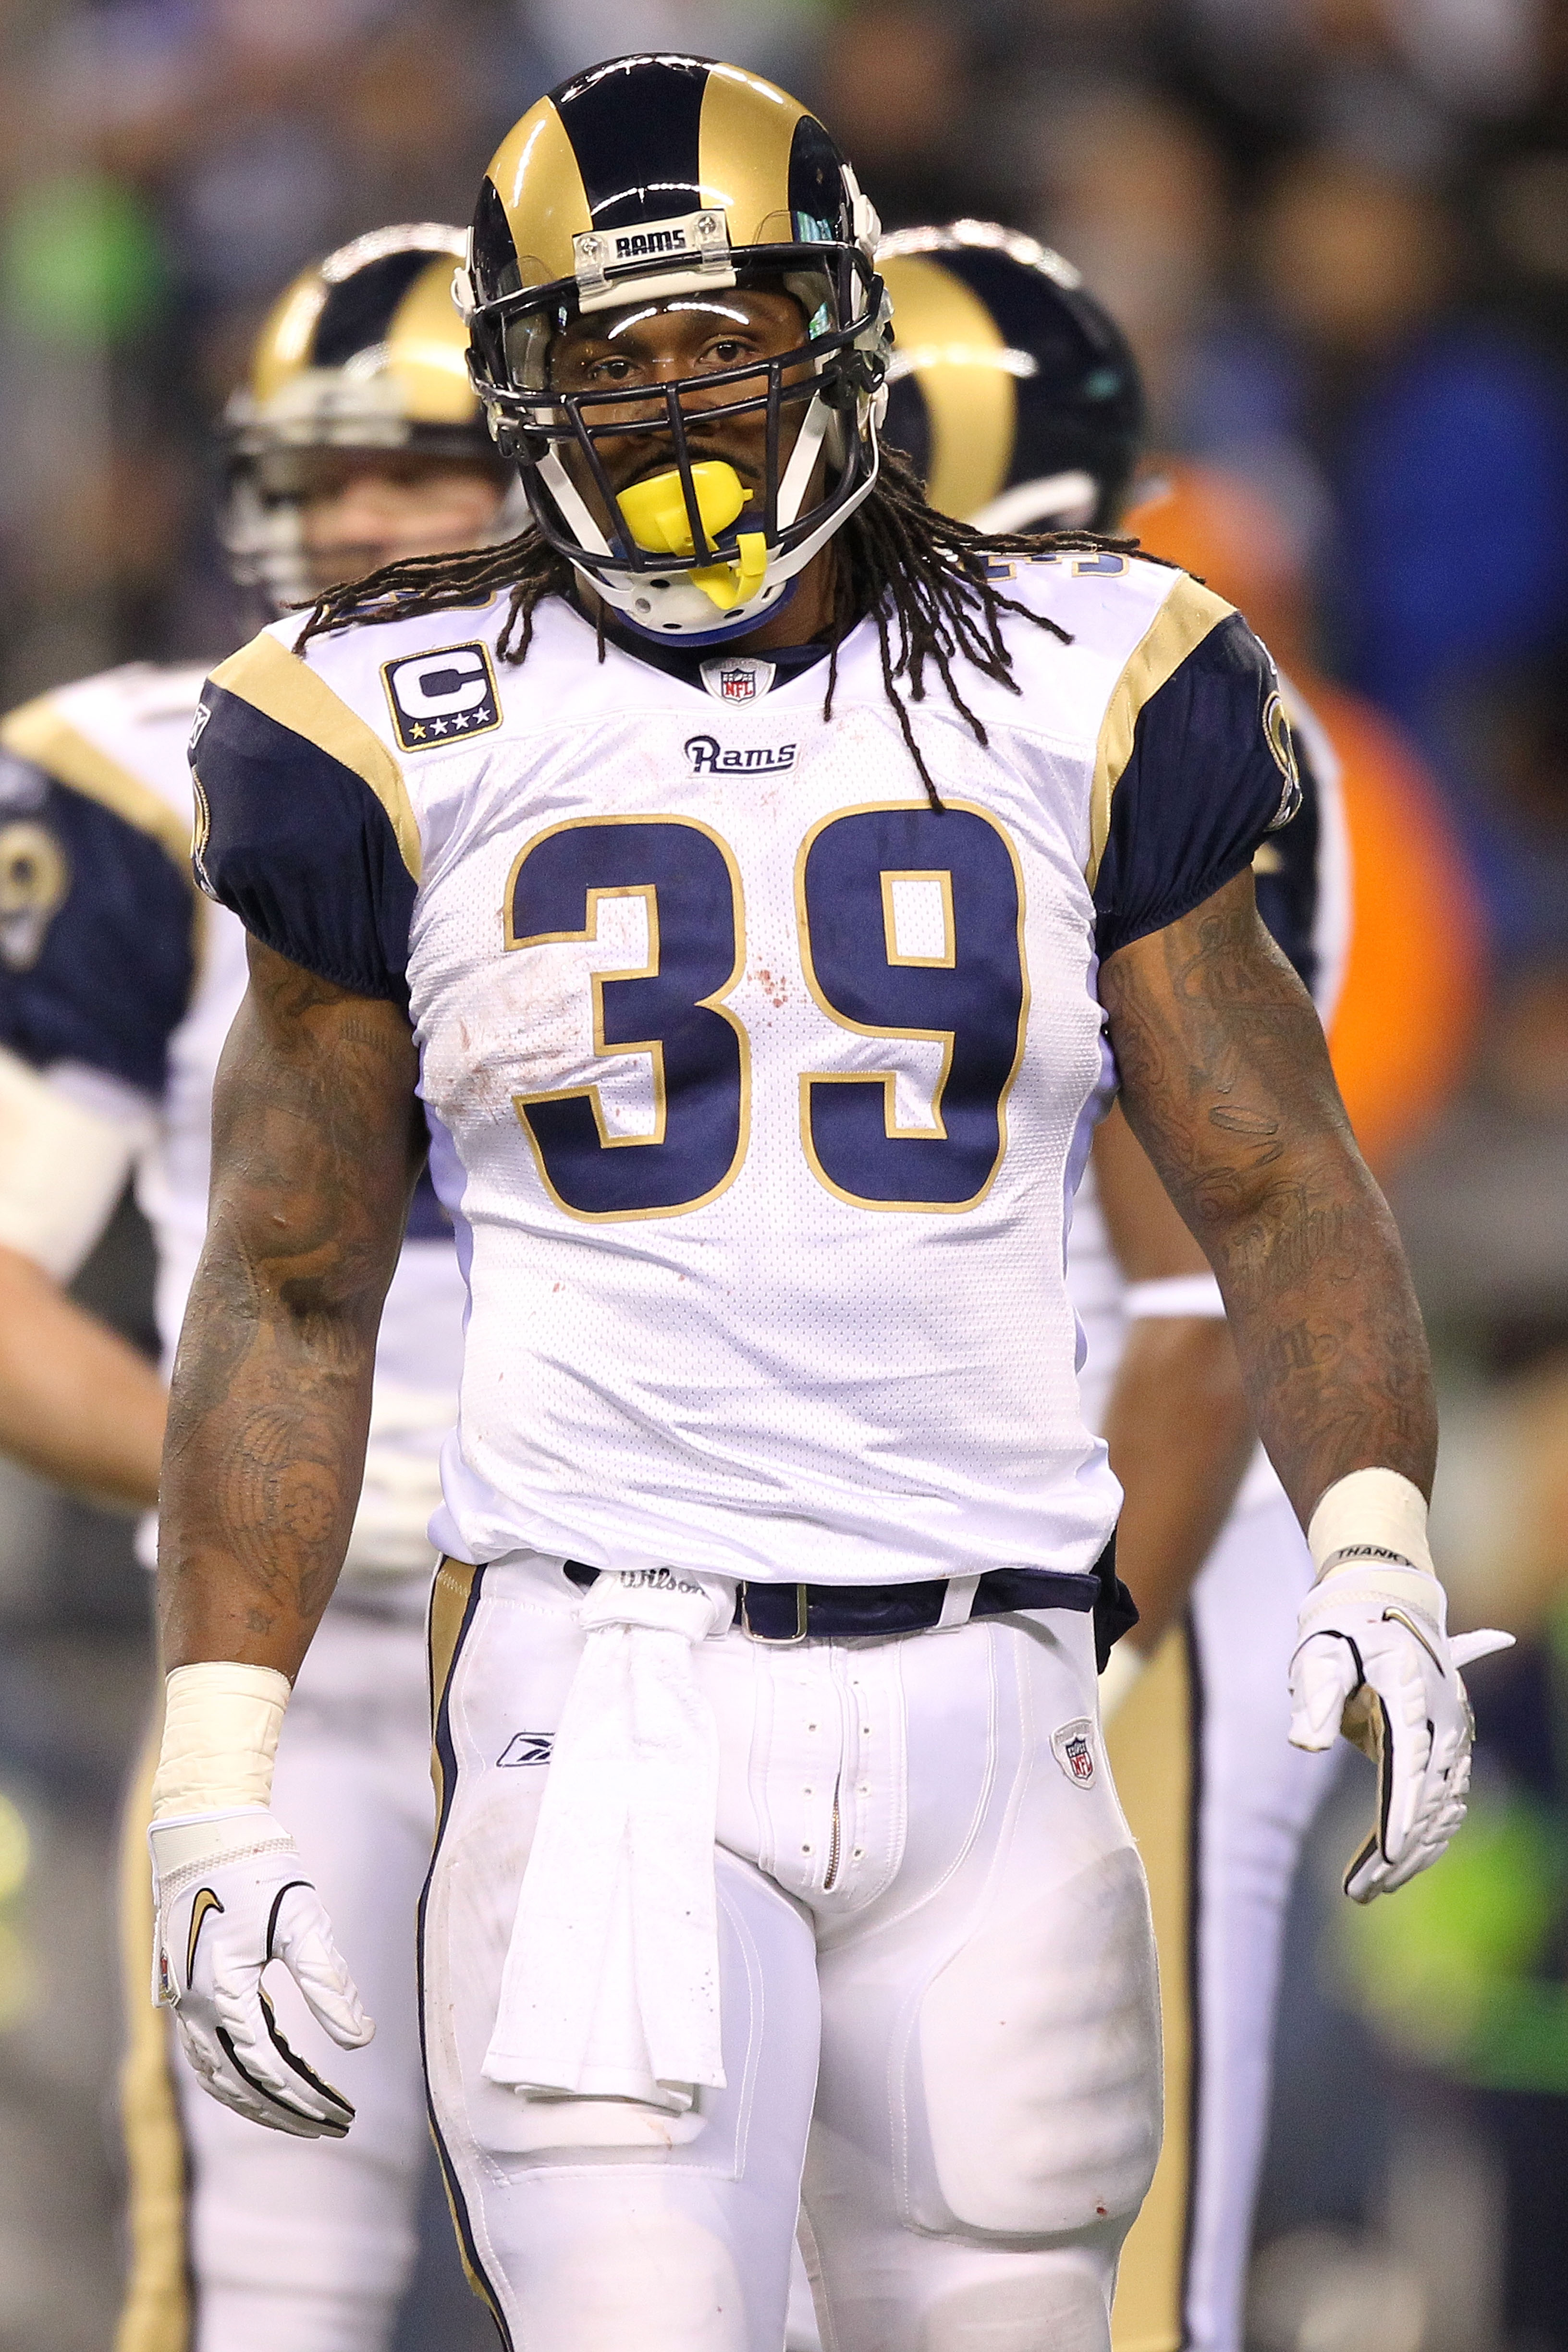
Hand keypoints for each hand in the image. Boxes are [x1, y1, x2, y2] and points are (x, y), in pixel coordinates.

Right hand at [150, 1807, 372, 2135]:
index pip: (268, 2069)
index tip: (343, 2114)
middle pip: (240, 2085)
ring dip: (261, 2101)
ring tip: (304, 2113)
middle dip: (287, 2112)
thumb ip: (328, 1983)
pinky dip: (241, 2075)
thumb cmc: (257, 1870)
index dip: (307, 2098)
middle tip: (333, 2125)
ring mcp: (184, 2003)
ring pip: (220, 2077)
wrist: (205, 1832)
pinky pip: (210, 2053)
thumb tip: (361, 2040)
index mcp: (221, 1994)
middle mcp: (193, 2008)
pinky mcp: (187, 1992)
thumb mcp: (302, 1922)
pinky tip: (275, 2075)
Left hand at [1288, 1560, 1512, 1901]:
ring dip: (1413, 1852)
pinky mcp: (1445, 1747)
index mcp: (1413, 1700)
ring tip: (1370, 1889)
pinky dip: (1424, 1835)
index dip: (1399, 1815)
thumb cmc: (1343, 1630)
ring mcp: (1450, 1735)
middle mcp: (1443, 1722)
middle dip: (1400, 1851)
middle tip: (1362, 1892)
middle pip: (1430, 1799)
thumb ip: (1315, 1699)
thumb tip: (1304, 1744)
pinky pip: (1441, 1800)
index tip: (1385, 1858)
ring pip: (1441, 1808)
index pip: (1409, 1768)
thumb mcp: (1321, 1656)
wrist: (1382, 1600)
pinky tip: (1396, 1866)